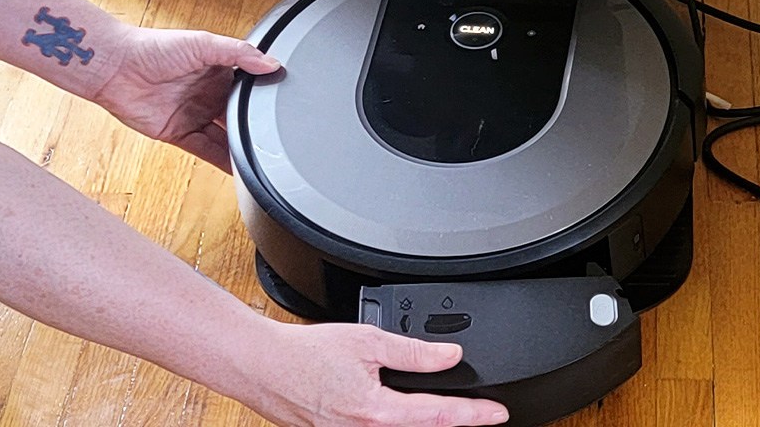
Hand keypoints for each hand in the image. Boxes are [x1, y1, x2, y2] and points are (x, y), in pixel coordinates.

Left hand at [93, 26, 280, 171]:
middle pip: (240, 116)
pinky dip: (224, 161)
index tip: (285, 105)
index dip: (264, 97)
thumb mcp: (203, 43)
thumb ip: (239, 53)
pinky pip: (207, 151)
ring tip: (263, 158)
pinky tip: (239, 168)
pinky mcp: (180, 134)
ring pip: (227, 137)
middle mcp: (209, 95)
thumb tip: (271, 63)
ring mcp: (195, 116)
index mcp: (218, 71)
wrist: (115, 67)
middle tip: (276, 137)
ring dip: (243, 147)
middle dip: (255, 126)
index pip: (249, 88)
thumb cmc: (151, 47)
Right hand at [235, 322, 508, 426]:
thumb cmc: (304, 354)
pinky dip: (401, 425)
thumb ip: (413, 352)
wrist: (260, 367)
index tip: (499, 413)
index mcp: (377, 412)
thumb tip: (450, 357)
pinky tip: (407, 416)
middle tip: (484, 416)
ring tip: (453, 415)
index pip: (439, 416)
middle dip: (455, 424)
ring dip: (428, 425)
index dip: (474, 415)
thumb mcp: (368, 341)